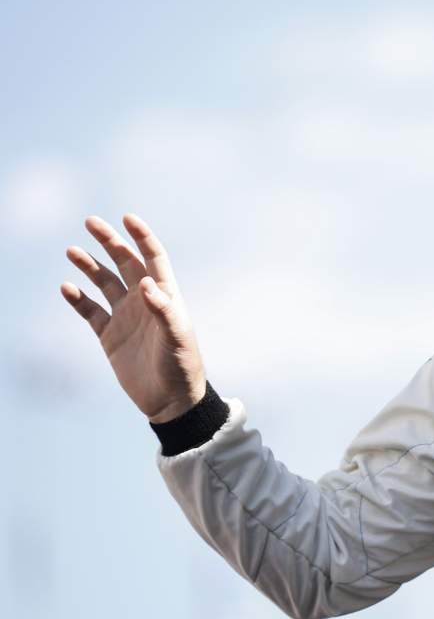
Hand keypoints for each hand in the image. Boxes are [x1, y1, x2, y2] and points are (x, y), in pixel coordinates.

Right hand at [61, 214, 207, 422]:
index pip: (153, 258)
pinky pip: (90, 312)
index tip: (127, 218)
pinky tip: (67, 288)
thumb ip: (163, 310)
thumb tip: (146, 284)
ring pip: (104, 283)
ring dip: (89, 266)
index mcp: (165, 296)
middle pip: (124, 263)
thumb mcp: (177, 337)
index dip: (141, 237)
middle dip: (109, 242)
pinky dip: (78, 299)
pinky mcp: (110, 336)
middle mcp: (144, 302)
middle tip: (91, 222)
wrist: (171, 400)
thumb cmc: (182, 366)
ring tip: (72, 251)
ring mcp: (125, 317)